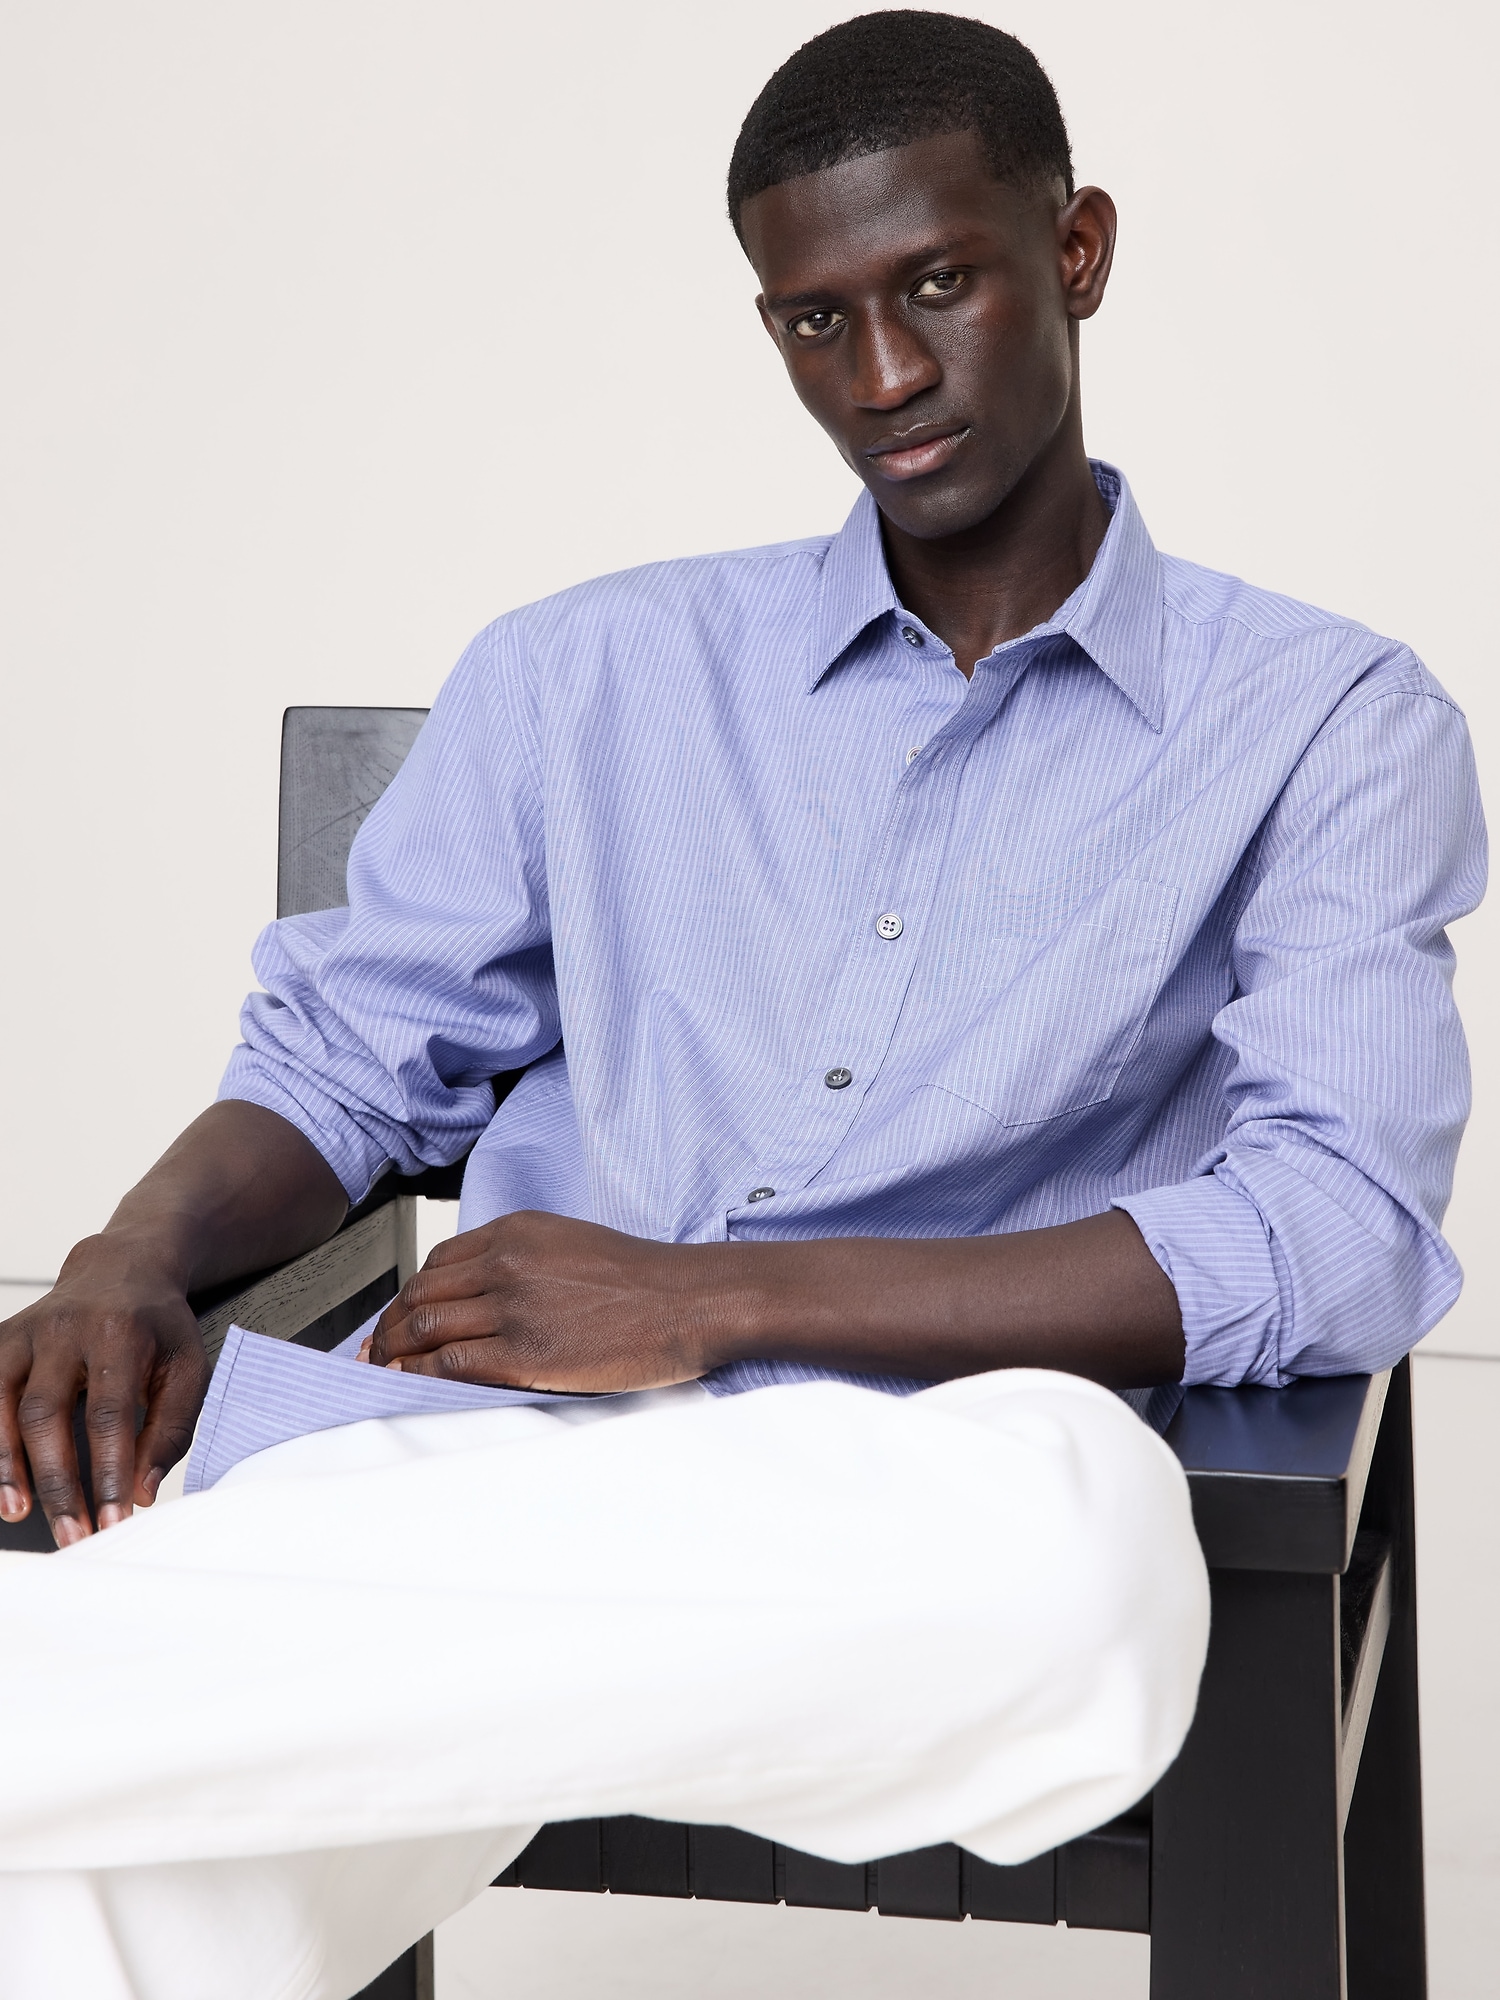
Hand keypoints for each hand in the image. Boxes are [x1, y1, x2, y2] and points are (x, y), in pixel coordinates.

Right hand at [0, 1234, 209, 1544]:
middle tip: (72, 1533)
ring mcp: (26, 1333)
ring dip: (10, 1467)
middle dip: (58, 1482)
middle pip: (48, 1415)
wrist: (121, 1268)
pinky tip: (1, 1481)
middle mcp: (65, 1330)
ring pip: (7, 1407)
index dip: (109, 1472)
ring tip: (22, 1514)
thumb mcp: (187, 1367)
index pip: (110, 1414)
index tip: (116, 1520)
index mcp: (119, 1333)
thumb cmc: (157, 1326)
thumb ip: (170, 1430)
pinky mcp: (2, 1341)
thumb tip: (143, 1492)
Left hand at [367, 1211, 728, 1391]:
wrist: (689, 1301)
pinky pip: (450, 1363)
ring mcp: (514, 1306)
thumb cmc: (644, 1280)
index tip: (397, 1319)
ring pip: (425, 1327)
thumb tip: (482, 1296)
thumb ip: (523, 1261)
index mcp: (517, 1232)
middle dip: (389, 1326)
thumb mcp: (572, 1245)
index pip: (437, 1263)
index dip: (408, 1295)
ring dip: (394, 1352)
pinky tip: (411, 1384)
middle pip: (421, 1294)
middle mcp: (507, 1262)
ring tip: (384, 1373)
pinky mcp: (525, 1352)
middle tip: (375, 1352)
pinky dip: (419, 1374)